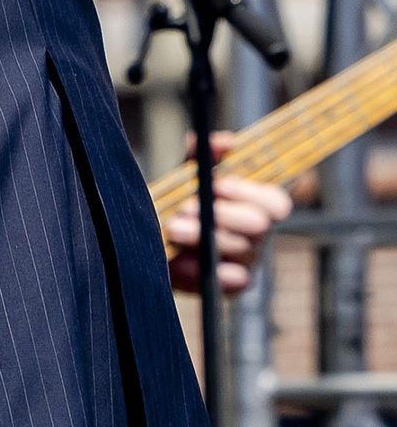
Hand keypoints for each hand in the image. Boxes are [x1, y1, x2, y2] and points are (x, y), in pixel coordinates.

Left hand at [169, 132, 295, 294]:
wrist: (150, 238)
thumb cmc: (177, 201)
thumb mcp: (186, 174)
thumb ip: (203, 154)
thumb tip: (226, 141)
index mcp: (255, 206)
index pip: (276, 202)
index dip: (250, 193)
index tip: (217, 184)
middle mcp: (258, 235)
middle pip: (259, 226)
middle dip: (221, 214)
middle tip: (185, 208)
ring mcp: (248, 261)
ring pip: (241, 250)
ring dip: (203, 237)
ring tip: (171, 227)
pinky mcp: (231, 286)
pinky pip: (233, 282)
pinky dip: (205, 270)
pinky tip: (181, 261)